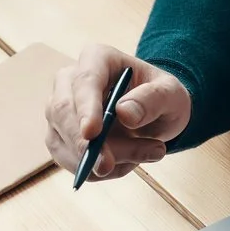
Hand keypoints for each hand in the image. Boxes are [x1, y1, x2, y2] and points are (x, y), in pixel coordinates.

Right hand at [44, 44, 189, 181]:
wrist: (153, 113)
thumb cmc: (160, 96)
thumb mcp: (171, 94)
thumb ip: (152, 100)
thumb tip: (125, 113)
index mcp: (97, 58)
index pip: (85, 80)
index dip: (86, 107)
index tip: (92, 133)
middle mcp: (70, 80)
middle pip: (63, 111)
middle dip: (84, 144)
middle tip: (109, 166)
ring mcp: (59, 109)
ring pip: (64, 140)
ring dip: (100, 159)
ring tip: (144, 154)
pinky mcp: (59, 136)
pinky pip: (69, 161)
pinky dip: (96, 171)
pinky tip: (125, 163)